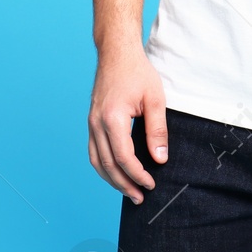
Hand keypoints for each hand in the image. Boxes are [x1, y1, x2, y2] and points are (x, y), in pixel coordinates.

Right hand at [87, 45, 167, 204]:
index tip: (151, 184)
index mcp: (113, 118)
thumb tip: (160, 159)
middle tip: (140, 198)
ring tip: (129, 192)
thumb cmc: (137, 73)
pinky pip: (94, 152)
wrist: (116, 53)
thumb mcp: (155, 100)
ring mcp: (91, 123)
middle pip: (107, 165)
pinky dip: (105, 167)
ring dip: (112, 180)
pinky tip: (117, 175)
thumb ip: (157, 131)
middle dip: (124, 185)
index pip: (124, 157)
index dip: (137, 175)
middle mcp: (96, 123)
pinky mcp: (92, 122)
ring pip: (97, 161)